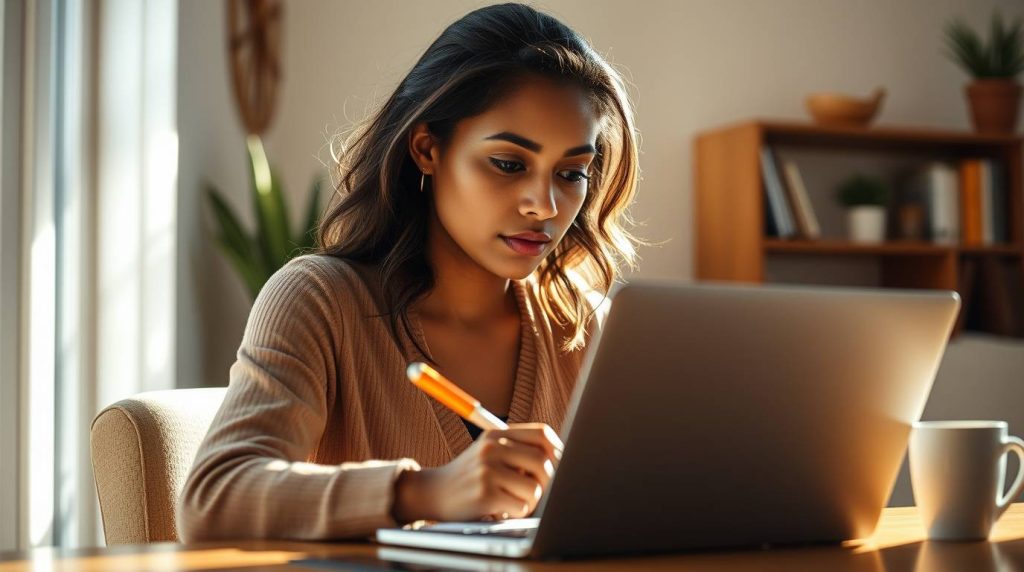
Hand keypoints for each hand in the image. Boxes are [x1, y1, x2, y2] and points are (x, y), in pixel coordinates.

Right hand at [392, 422, 562, 522]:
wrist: (433, 493)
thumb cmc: (470, 476)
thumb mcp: (490, 453)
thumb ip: (519, 451)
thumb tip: (563, 462)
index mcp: (496, 435)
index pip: (542, 435)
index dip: (558, 452)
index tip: (560, 466)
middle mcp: (491, 448)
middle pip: (542, 462)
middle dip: (548, 482)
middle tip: (539, 493)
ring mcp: (487, 470)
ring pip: (535, 488)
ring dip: (531, 501)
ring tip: (514, 501)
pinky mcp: (484, 494)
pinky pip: (521, 506)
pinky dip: (517, 512)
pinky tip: (502, 510)